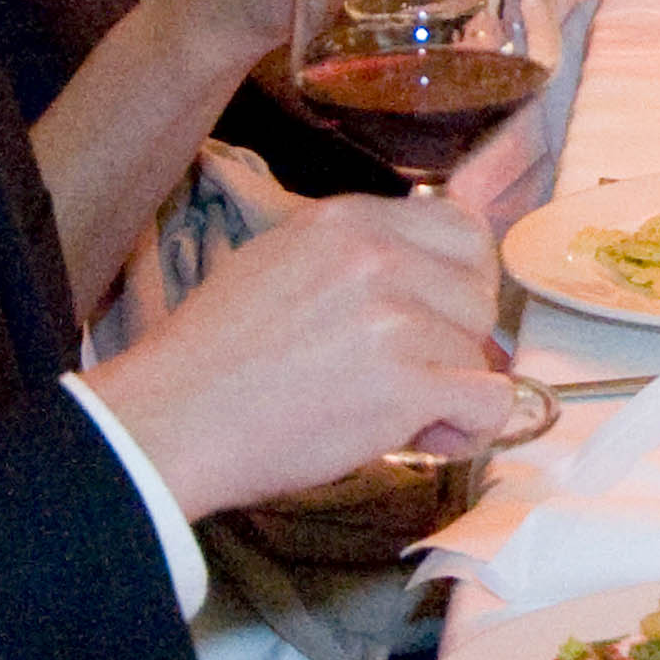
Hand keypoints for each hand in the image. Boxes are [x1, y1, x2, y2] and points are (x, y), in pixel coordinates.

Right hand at [78, 192, 512, 517]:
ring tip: (391, 414)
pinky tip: (420, 438)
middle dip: (456, 341)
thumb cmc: (216, 360)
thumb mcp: (280, 264)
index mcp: (348, 220)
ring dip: (451, 391)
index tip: (438, 319)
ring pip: (482, 353)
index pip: (462, 230)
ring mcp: (395, 316)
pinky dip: (467, 429)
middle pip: (478, 293)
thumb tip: (430, 281)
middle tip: (406, 379)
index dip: (461, 282)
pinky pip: (487, 402)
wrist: (172, 422)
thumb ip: (356, 259)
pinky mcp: (406, 381)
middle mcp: (378, 254)